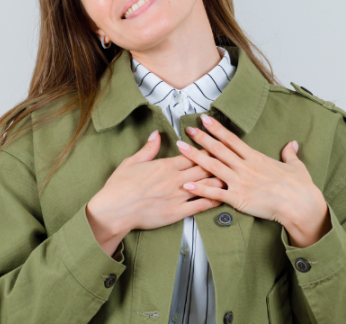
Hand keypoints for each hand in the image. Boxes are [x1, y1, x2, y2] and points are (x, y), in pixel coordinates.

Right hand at [86, 130, 225, 255]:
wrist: (114, 210)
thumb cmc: (120, 186)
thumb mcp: (131, 162)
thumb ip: (148, 148)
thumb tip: (157, 134)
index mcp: (165, 165)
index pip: (191, 154)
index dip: (204, 150)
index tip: (213, 146)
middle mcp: (175, 179)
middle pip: (203, 167)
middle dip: (217, 163)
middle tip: (229, 160)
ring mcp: (178, 196)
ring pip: (206, 185)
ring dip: (219, 180)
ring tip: (231, 176)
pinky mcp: (177, 212)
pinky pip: (200, 205)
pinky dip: (213, 200)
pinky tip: (223, 198)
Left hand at [177, 115, 330, 248]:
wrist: (300, 205)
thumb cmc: (300, 187)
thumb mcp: (296, 166)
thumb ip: (290, 154)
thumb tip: (292, 144)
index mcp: (256, 158)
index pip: (232, 140)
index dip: (217, 129)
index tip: (205, 119)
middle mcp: (245, 167)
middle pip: (218, 149)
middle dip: (201, 138)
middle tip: (188, 129)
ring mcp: (240, 182)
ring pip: (213, 166)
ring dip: (195, 156)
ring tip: (181, 148)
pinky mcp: (238, 198)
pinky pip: (215, 193)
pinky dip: (200, 189)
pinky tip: (186, 185)